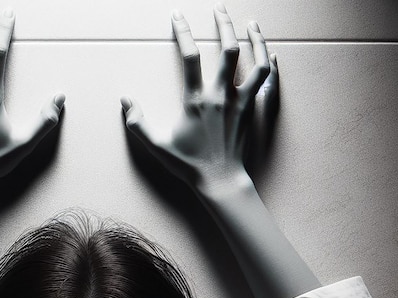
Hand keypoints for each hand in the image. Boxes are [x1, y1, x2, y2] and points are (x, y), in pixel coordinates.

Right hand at [121, 4, 276, 195]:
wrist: (220, 180)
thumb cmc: (189, 164)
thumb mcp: (157, 146)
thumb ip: (138, 123)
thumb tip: (125, 101)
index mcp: (196, 101)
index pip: (190, 57)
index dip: (183, 32)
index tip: (177, 16)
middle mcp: (220, 95)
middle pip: (227, 49)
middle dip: (223, 23)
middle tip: (219, 8)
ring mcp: (239, 101)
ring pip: (253, 61)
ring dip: (254, 38)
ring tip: (250, 22)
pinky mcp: (250, 110)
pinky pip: (265, 81)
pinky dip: (269, 64)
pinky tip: (271, 53)